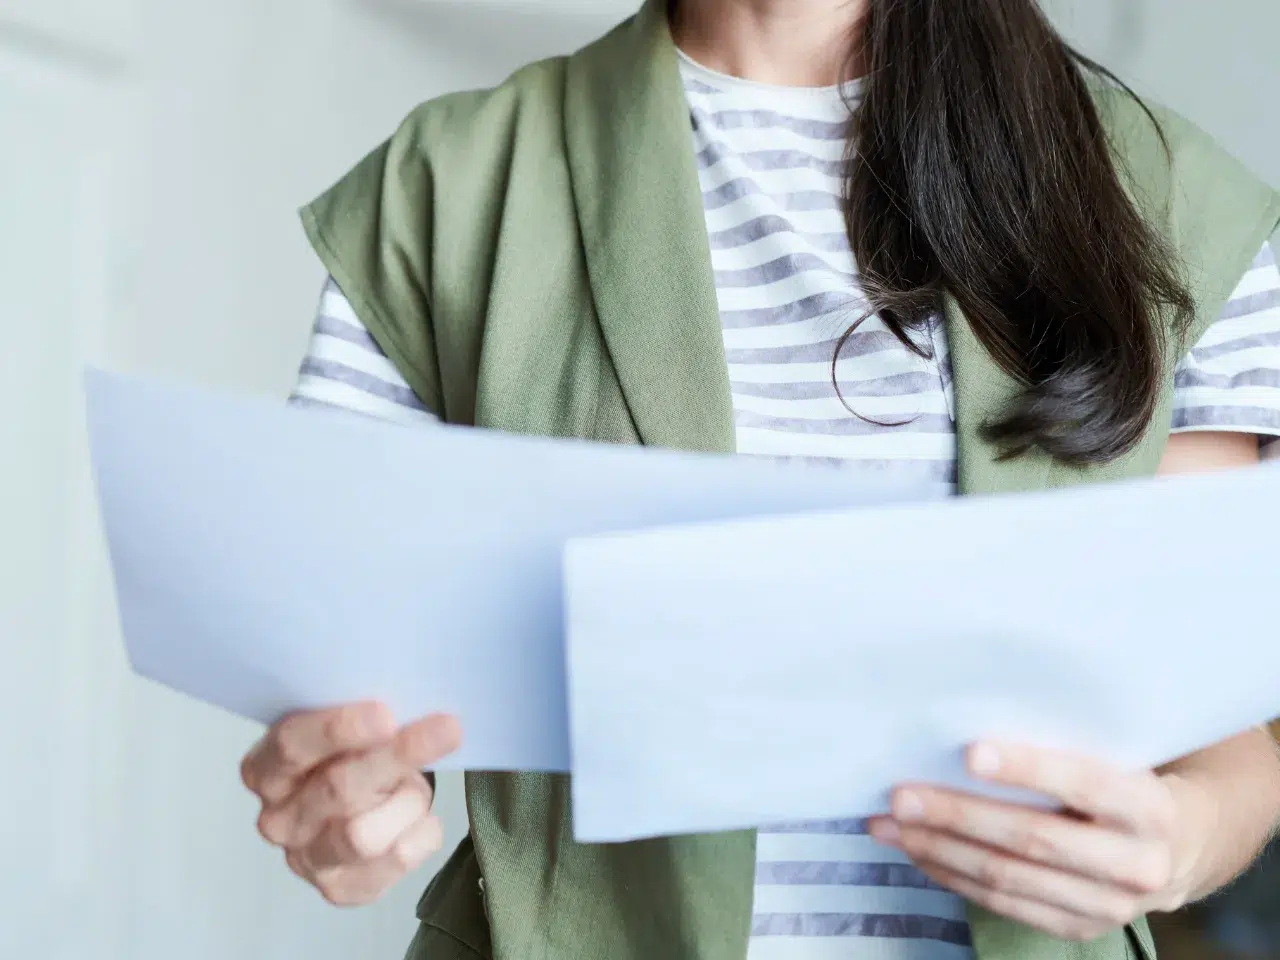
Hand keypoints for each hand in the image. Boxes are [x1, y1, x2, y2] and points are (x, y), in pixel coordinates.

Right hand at [240, 702, 461, 905]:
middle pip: (337, 788)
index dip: (338, 730)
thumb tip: (405, 705)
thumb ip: (361, 720)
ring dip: (407, 800)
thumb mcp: (350, 728)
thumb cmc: (356, 754)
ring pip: (364, 835)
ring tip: (416, 784)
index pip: (291, 746)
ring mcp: (306, 860)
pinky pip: (396, 859)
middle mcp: (277, 819)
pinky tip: (421, 817)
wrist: (367, 803)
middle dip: (396, 756)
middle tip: (447, 729)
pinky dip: (422, 832)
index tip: (386, 714)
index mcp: (264, 768)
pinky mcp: (341, 889)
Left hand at [867, 743, 1216, 941]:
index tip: (970, 752)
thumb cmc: (1124, 779)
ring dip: (937, 849)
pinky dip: (951, 874)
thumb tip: (966, 715)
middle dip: (957, 815)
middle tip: (900, 795)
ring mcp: (1106, 905)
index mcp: (1149, 807)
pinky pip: (1000, 902)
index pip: (1086, 783)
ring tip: (888, 824)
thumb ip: (1062, 742)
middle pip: (1033, 839)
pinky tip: (917, 850)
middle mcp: (1136, 864)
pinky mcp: (1077, 928)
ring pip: (1006, 877)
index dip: (1028, 768)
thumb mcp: (1115, 755)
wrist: (1176, 845)